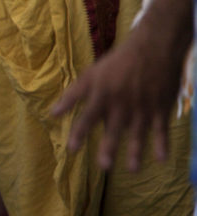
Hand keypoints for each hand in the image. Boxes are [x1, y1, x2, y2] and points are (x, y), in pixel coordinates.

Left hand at [51, 13, 189, 170]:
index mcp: (103, 95)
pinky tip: (162, 159)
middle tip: (104, 166)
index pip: (88, 117)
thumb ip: (72, 95)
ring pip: (139, 132)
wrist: (154, 46)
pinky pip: (162, 128)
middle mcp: (123, 103)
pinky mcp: (161, 107)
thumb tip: (52, 114)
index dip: (80, 132)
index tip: (72, 149)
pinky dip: (163, 143)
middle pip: (115, 129)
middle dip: (110, 148)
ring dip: (136, 152)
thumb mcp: (92, 75)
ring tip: (133, 170)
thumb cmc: (117, 63)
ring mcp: (143, 107)